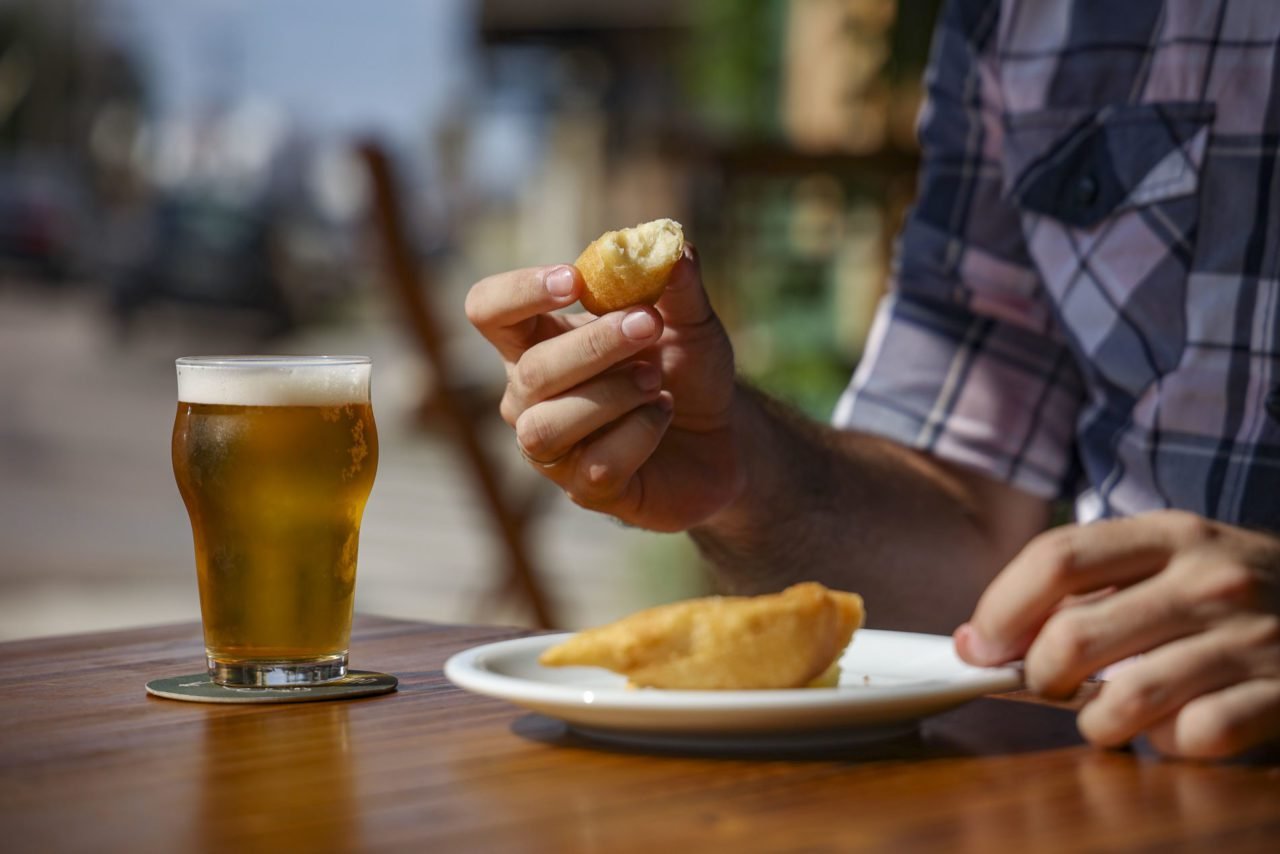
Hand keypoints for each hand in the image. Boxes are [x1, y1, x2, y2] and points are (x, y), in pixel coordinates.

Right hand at [464, 245, 742, 531]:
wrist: (725, 437)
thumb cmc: (687, 370)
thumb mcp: (691, 321)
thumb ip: (678, 285)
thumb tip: (672, 247)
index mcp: (538, 341)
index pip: (489, 310)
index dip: (519, 292)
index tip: (573, 280)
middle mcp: (530, 397)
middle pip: (529, 372)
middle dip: (593, 345)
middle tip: (648, 325)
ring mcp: (553, 449)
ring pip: (547, 427)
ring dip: (611, 395)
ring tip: (656, 381)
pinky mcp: (586, 489)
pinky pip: (596, 465)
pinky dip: (639, 433)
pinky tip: (663, 416)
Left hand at [955, 510, 1279, 758]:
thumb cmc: (1231, 592)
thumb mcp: (1170, 559)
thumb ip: (1086, 587)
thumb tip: (985, 639)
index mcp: (1169, 533)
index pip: (1055, 559)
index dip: (1001, 609)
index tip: (982, 645)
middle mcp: (1209, 579)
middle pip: (1072, 636)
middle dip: (1039, 676)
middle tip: (1049, 685)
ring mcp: (1251, 638)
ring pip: (1124, 699)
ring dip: (1097, 721)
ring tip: (1109, 713)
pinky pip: (1192, 737)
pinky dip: (1169, 744)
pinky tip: (1177, 726)